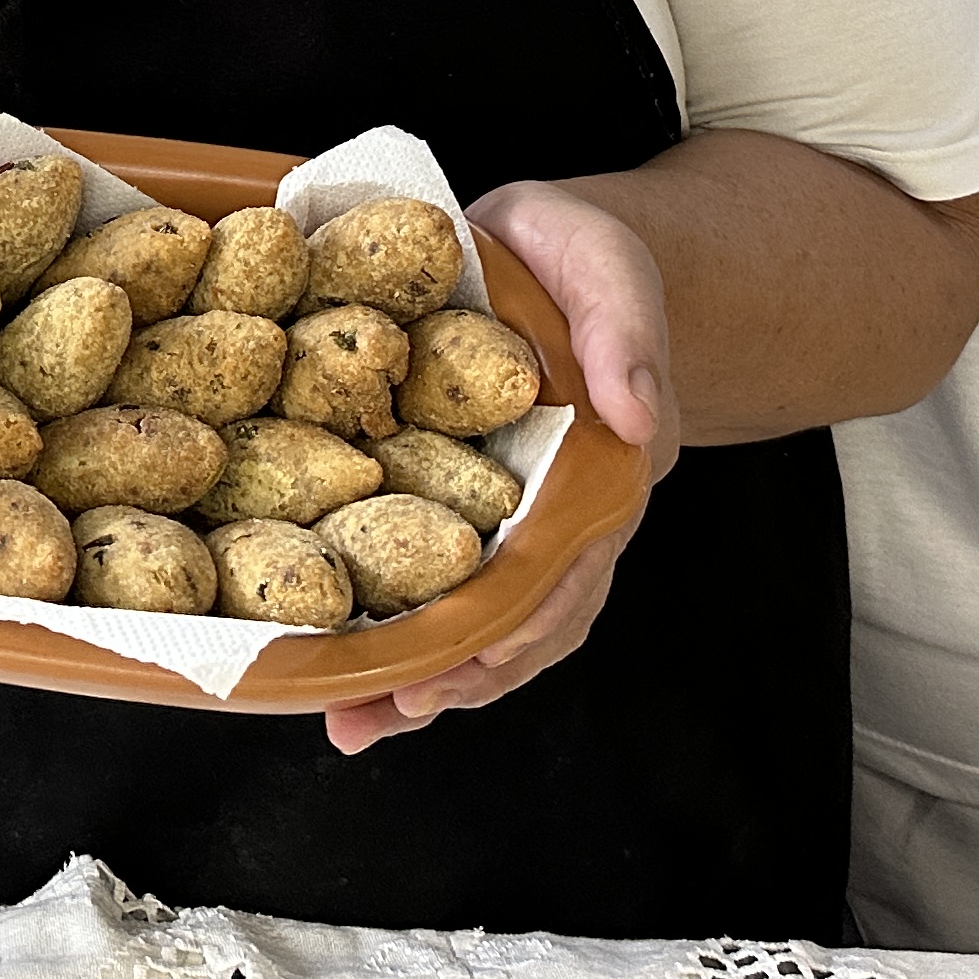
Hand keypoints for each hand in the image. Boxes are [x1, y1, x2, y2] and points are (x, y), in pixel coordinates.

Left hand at [323, 181, 677, 754]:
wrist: (557, 255)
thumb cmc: (578, 256)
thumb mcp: (605, 264)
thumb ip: (625, 329)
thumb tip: (634, 418)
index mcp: (602, 466)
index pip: (572, 558)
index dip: (526, 614)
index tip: (477, 655)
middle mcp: (566, 512)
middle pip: (526, 616)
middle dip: (463, 672)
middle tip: (392, 709)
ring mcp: (517, 521)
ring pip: (485, 620)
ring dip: (428, 678)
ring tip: (358, 724)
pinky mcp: (464, 511)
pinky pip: (442, 585)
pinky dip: (405, 637)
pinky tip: (344, 678)